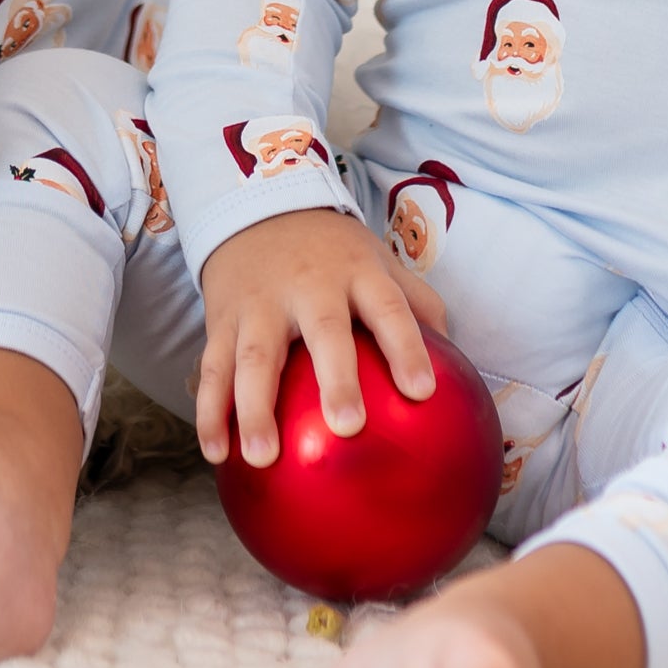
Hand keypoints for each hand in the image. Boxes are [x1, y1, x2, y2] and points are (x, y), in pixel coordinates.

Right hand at [197, 210, 447, 467]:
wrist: (257, 208)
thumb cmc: (332, 252)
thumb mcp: (378, 261)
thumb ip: (417, 306)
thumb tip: (458, 368)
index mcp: (356, 273)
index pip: (388, 308)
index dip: (406, 347)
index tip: (422, 392)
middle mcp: (308, 286)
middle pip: (323, 330)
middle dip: (336, 378)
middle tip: (347, 426)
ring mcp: (260, 304)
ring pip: (255, 357)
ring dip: (254, 409)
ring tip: (262, 459)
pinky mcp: (221, 320)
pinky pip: (213, 369)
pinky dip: (210, 412)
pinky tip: (216, 454)